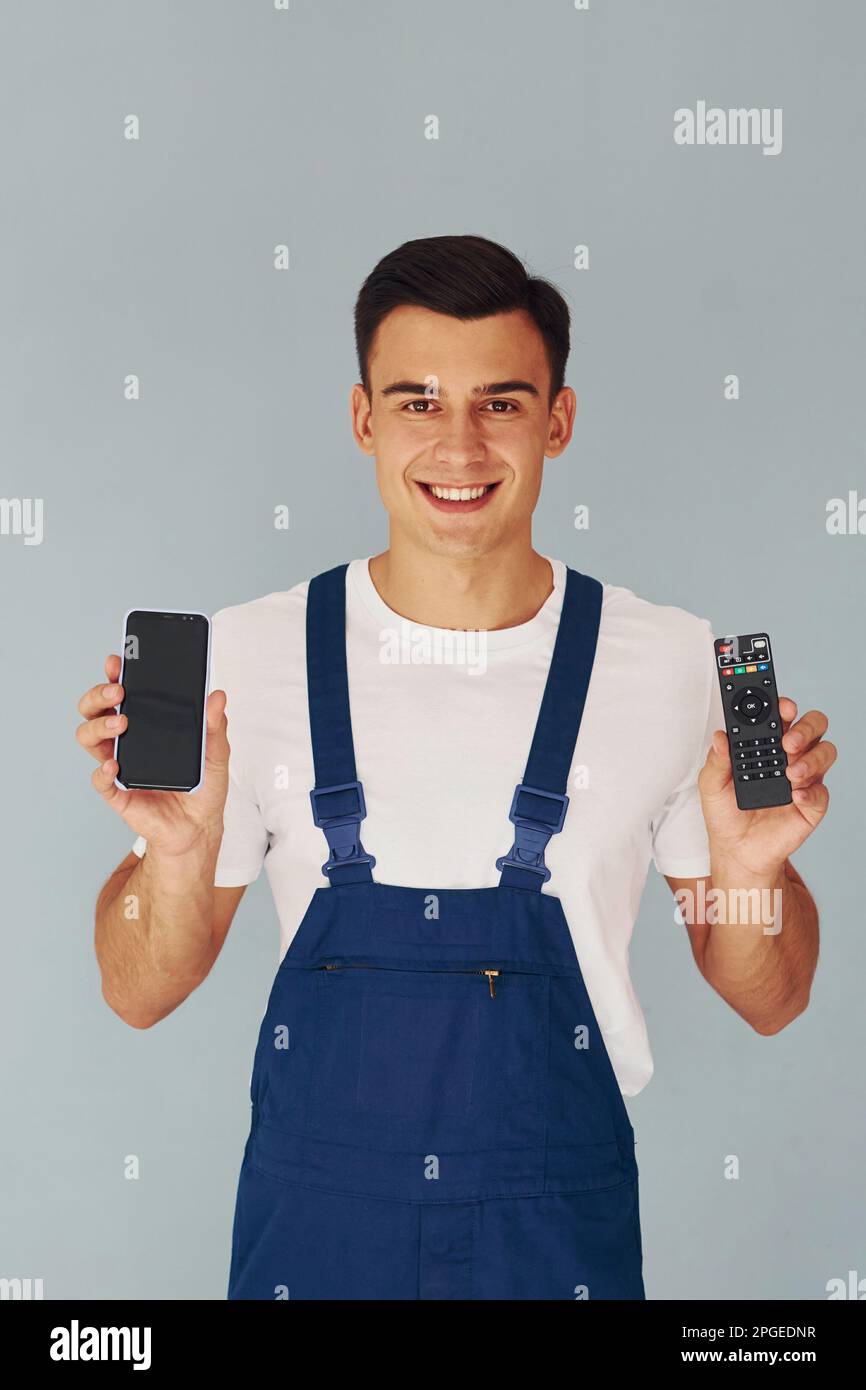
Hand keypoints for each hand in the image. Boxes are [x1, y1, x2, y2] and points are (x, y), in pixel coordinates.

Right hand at [76, 653, 229, 856]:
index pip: (122, 693)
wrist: (199, 827)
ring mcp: (118, 764)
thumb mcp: (216, 753)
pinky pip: (99, 779)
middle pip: (95, 709)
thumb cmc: (203, 786)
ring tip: (121, 723)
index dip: (115, 675)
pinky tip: (114, 765)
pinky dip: (101, 771)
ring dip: (99, 726)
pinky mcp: (117, 792)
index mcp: (146, 724)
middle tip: (119, 691)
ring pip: (88, 737)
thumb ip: (214, 725)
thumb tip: (217, 696)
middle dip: (99, 694)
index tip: (118, 661)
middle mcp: (126, 740)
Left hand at [697, 698, 835, 879]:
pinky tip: (794, 795)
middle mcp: (790, 755)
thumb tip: (719, 736)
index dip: (784, 705)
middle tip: (787, 741)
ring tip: (790, 772)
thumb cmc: (725, 812)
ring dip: (811, 758)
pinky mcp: (812, 804)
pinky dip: (810, 791)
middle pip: (813, 726)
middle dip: (805, 727)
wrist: (736, 850)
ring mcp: (804, 778)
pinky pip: (822, 792)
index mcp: (766, 743)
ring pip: (825, 752)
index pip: (782, 715)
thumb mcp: (711, 785)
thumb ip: (716, 760)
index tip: (781, 705)